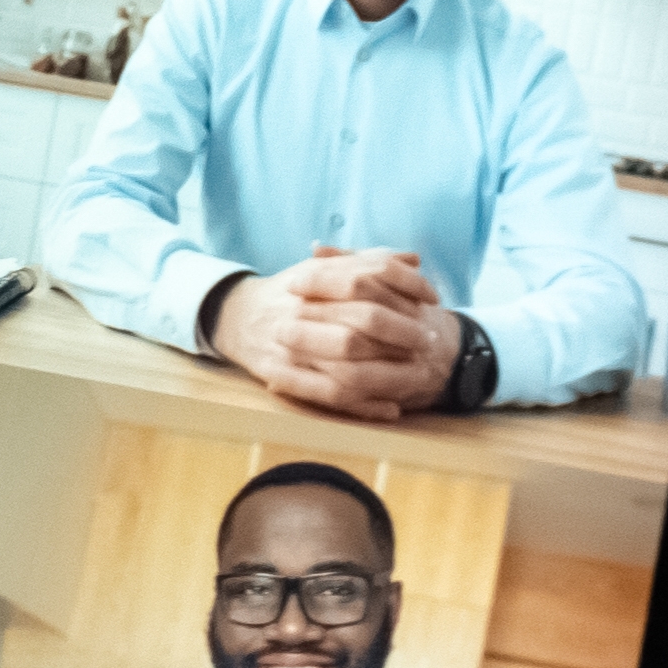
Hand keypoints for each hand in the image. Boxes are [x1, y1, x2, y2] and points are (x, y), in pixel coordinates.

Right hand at [213, 246, 458, 416]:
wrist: (236, 318)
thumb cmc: (290, 293)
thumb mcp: (323, 267)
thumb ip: (368, 260)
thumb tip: (414, 259)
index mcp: (313, 280)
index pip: (367, 278)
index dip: (406, 287)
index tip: (431, 300)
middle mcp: (302, 311)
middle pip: (362, 322)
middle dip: (402, 333)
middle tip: (428, 340)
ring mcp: (292, 348)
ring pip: (349, 366)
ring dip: (389, 374)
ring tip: (418, 375)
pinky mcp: (283, 377)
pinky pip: (329, 397)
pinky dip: (363, 406)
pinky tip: (391, 408)